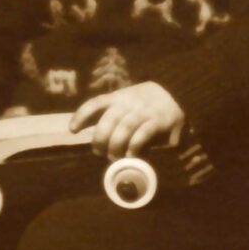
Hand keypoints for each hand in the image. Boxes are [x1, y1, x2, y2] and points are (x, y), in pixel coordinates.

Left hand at [69, 82, 184, 160]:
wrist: (176, 92)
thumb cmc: (143, 102)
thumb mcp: (125, 101)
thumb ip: (109, 113)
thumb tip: (88, 129)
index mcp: (117, 97)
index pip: (95, 103)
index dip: (81, 115)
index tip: (73, 130)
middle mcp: (129, 102)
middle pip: (108, 120)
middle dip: (100, 139)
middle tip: (99, 151)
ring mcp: (144, 111)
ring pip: (123, 129)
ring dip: (115, 146)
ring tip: (113, 157)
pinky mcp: (159, 121)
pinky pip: (142, 135)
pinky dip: (133, 147)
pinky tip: (130, 155)